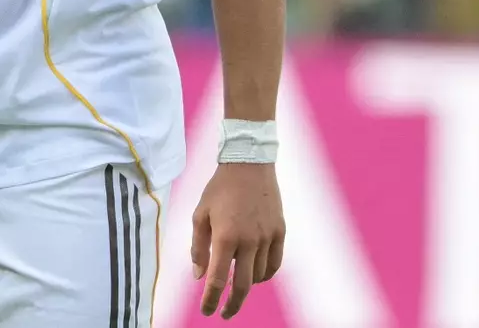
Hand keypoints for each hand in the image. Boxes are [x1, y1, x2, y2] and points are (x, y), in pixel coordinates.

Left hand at [191, 163, 284, 318]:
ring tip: (236, 284)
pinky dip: (264, 275)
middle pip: (243, 286)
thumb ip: (198, 247)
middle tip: (223, 313)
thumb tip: (199, 276)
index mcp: (225, 237)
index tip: (207, 311)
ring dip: (247, 285)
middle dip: (232, 304)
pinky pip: (274, 264)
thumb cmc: (219, 190)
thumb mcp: (200, 215)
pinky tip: (255, 275)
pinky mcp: (280, 233)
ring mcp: (267, 238)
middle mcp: (248, 241)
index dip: (211, 299)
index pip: (217, 279)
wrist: (248, 165)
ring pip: (259, 276)